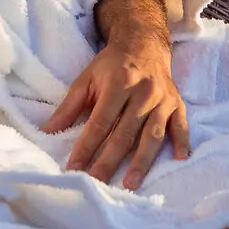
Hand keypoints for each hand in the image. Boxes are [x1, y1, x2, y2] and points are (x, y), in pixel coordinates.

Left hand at [41, 0, 189, 189]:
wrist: (144, 44)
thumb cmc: (111, 65)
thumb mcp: (86, 79)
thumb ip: (68, 107)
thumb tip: (46, 131)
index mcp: (119, 84)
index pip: (100, 122)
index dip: (87, 146)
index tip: (74, 167)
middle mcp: (143, 93)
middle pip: (125, 133)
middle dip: (109, 161)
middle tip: (97, 183)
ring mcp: (163, 99)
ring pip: (152, 135)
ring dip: (142, 161)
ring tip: (130, 184)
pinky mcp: (177, 104)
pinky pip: (181, 125)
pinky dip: (181, 142)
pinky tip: (179, 159)